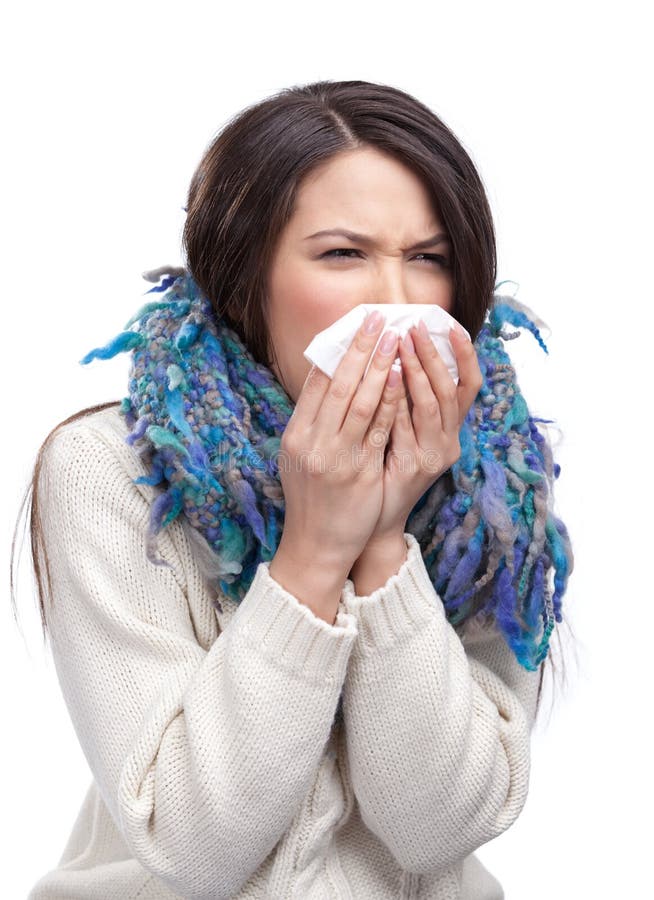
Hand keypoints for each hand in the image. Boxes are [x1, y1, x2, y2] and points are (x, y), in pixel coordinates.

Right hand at [273, 310, 401, 580]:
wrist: (314, 544)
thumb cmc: (311, 498)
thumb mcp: (299, 456)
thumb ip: (312, 421)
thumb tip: (329, 379)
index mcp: (296, 435)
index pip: (316, 383)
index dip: (335, 350)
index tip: (353, 325)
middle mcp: (312, 443)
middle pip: (337, 385)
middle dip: (359, 348)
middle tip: (377, 318)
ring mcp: (335, 458)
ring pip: (359, 402)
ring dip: (379, 366)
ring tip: (394, 338)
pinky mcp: (359, 472)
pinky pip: (378, 429)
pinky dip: (390, 400)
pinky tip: (402, 377)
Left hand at [355, 319, 483, 550]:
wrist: (378, 517)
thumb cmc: (387, 466)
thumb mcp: (405, 430)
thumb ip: (407, 398)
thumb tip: (396, 349)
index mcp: (451, 428)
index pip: (469, 384)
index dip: (464, 354)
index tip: (450, 325)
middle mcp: (450, 441)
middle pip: (450, 390)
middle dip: (433, 356)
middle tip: (415, 328)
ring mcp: (434, 455)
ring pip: (431, 406)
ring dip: (416, 372)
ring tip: (400, 345)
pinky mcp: (414, 467)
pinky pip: (405, 426)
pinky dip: (396, 400)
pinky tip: (385, 379)